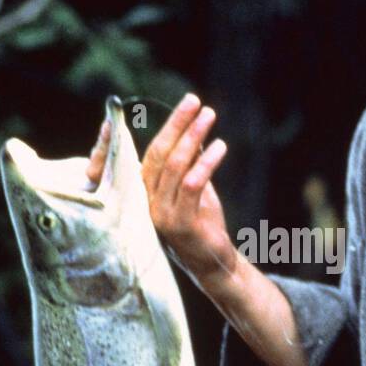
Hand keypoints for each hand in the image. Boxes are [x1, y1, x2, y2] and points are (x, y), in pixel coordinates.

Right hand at [85, 95, 237, 290]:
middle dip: (178, 124)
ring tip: (209, 116)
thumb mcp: (194, 188)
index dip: (167, 126)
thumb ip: (190, 162)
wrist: (213, 265)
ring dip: (193, 137)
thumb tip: (195, 128)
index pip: (151, 152)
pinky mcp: (180, 224)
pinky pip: (191, 185)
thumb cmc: (202, 224)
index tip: (186, 102)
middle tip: (195, 100)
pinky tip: (220, 146)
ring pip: (174, 166)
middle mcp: (146, 202)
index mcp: (145, 193)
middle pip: (159, 153)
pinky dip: (205, 163)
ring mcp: (160, 214)